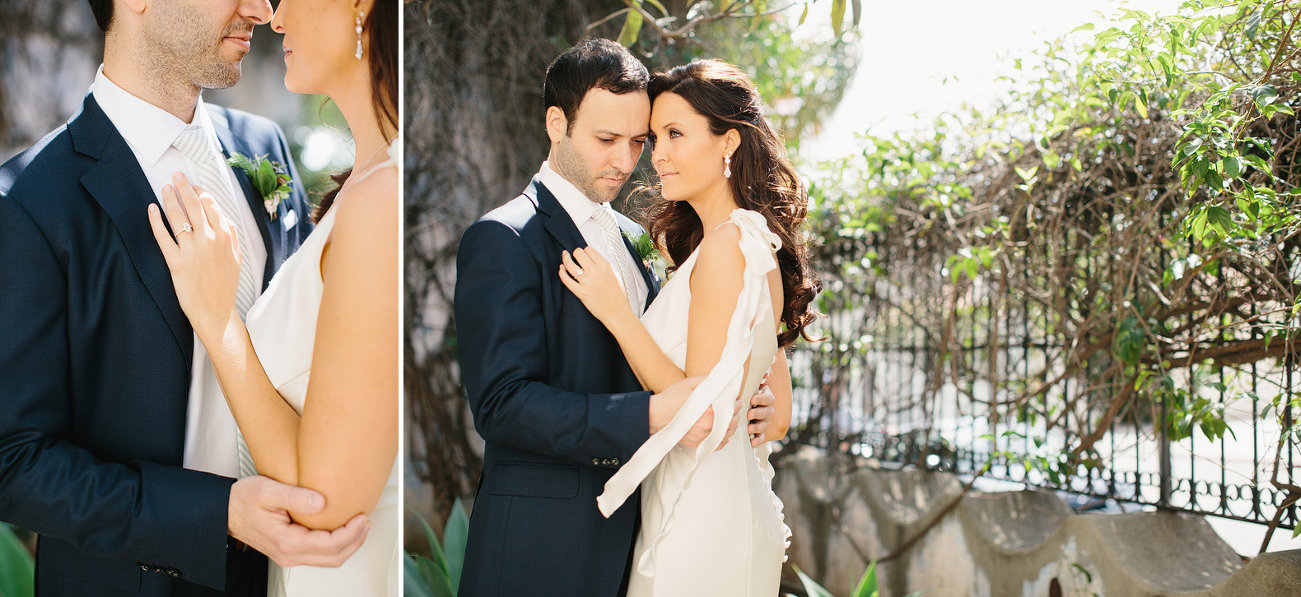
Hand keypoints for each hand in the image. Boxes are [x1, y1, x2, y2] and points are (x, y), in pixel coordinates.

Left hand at [147, 172, 240, 339]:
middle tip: (176, 175)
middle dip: (184, 187)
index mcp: (226, 237)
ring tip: (164, 188)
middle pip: (194, 206)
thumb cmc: (226, 285)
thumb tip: (223, 216)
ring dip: (170, 199)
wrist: (216, 311)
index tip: (193, 185)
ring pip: (178, 217)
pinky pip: (163, 237)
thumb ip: (232, 235)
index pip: (212, 206)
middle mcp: (210, 240)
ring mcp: (192, 250)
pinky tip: (151, 209)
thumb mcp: (237, 257)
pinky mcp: (176, 262)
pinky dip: (155, 221)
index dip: (201, 192)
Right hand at [228, 476, 370, 567]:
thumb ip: (295, 496)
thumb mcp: (267, 490)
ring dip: (348, 544)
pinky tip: (342, 529)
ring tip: (359, 525)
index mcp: (286, 541)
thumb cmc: (242, 500)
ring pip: (327, 560)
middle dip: (355, 540)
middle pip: (333, 558)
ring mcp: (289, 556)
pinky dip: (336, 545)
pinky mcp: (289, 552)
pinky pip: (319, 555)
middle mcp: (289, 554)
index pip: (329, 545)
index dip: (351, 533)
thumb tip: (322, 502)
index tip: (362, 516)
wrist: (224, 511)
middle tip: (366, 520)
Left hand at [559, 247, 631, 324]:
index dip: (585, 250)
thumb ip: (605, 267)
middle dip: (575, 253)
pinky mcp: (580, 292)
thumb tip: (595, 260)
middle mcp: (595, 271)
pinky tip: (561, 269)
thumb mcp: (615, 276)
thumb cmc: (618, 296)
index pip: (589, 249)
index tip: (583, 253)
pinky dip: (561, 272)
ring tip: (565, 256)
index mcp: (605, 266)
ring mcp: (587, 282)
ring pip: (570, 264)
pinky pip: (566, 279)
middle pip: (578, 253)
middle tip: (573, 255)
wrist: (617, 313)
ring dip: (565, 258)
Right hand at [649, 376, 740, 450]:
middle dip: (735, 413)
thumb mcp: (690, 383)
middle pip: (733, 421)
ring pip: (728, 433)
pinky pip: (719, 444)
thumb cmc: (671, 399)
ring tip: (727, 418)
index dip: (736, 401)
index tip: (734, 399)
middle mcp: (707, 425)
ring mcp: (703, 436)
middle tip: (732, 407)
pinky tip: (721, 431)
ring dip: (731, 425)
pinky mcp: (698, 444)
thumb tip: (723, 379)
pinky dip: (723, 438)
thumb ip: (708, 380)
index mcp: (708, 409)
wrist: (656, 415)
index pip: (732, 407)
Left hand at [748, 369, 775, 446]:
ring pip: (764, 425)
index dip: (760, 398)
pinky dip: (758, 440)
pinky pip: (761, 437)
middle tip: (749, 414)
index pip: (767, 398)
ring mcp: (765, 421)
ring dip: (757, 427)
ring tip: (749, 429)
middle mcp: (768, 410)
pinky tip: (753, 442)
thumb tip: (769, 372)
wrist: (744, 408)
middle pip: (767, 412)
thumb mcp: (752, 386)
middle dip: (758, 413)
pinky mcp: (761, 432)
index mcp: (767, 398)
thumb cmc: (748, 394)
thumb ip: (759, 380)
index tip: (752, 398)